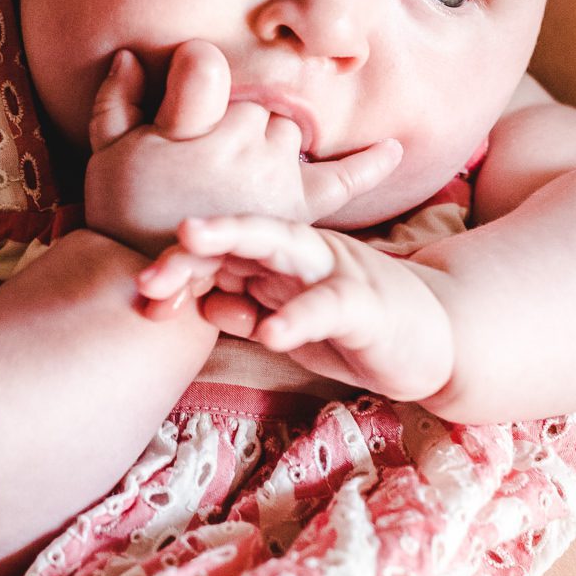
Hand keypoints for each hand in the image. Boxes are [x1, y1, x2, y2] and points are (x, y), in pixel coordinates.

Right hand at [81, 41, 400, 255]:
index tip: (179, 102)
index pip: (206, 67)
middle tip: (204, 161)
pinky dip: (370, 164)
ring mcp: (277, 176)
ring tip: (237, 180)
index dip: (192, 80)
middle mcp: (245, 145)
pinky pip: (344, 179)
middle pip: (253, 102)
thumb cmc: (123, 213)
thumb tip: (132, 55)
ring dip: (270, 145)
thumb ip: (117, 100)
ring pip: (287, 132)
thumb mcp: (107, 152)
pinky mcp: (299, 207)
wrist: (148, 279)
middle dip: (232, 120)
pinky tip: (394, 148)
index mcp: (198, 125)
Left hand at [136, 215, 455, 402]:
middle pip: (240, 237)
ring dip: (233, 243)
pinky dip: (297, 316)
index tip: (141, 290)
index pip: (222, 253)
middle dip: (192, 245)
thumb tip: (199, 302)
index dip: (180, 266)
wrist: (434, 338)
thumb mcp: (287, 323)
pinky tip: (271, 332)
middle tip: (149, 263)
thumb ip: (244, 309)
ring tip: (189, 241)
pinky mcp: (365, 304)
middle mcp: (301, 253)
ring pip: (279, 248)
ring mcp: (334, 271)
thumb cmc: (353, 329)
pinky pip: (327, 305)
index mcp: (279, 259)